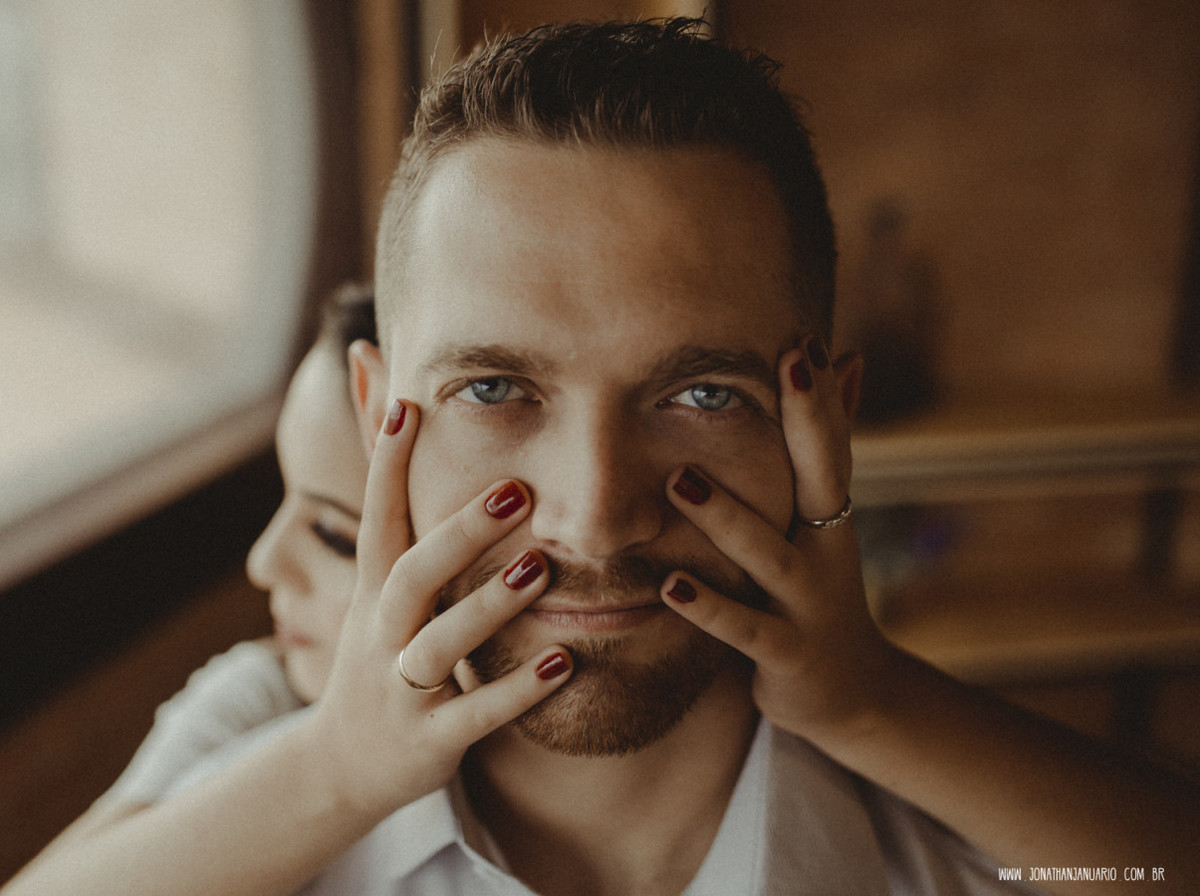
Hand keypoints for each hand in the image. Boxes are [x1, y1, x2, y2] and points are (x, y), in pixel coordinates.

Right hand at [307, 400, 572, 816]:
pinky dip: (516, 691)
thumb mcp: (374, 582)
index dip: (388, 460)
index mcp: (375, 589)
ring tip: (541, 569)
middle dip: (460, 533)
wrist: (342, 765)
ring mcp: (403, 687)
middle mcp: (381, 632)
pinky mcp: (431, 738)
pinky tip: (564, 664)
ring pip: (442, 645)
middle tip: (517, 489)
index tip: (412, 402)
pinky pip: (476, 715)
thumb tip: (369, 379)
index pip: (378, 514)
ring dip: (489, 607)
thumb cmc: (377, 649)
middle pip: (413, 575)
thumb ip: (390, 500)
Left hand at [660, 335, 896, 739]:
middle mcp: (828, 552)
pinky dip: (709, 608)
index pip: (831, 446)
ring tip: (680, 479)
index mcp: (830, 516)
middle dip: (807, 425)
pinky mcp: (786, 654)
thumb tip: (852, 358)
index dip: (822, 395)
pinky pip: (743, 630)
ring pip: (769, 555)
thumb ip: (829, 445)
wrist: (852, 693)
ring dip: (728, 518)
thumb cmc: (819, 588)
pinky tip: (668, 587)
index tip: (804, 340)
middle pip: (822, 482)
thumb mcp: (827, 518)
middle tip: (783, 368)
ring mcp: (809, 605)